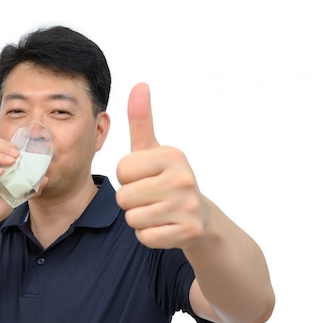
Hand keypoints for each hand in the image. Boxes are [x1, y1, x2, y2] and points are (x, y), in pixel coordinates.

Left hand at [116, 83, 206, 248]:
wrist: (201, 217)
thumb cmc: (167, 180)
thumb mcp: (154, 150)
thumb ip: (141, 121)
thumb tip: (139, 85)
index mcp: (173, 155)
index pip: (121, 170)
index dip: (127, 178)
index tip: (146, 177)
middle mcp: (184, 178)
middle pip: (123, 197)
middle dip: (131, 201)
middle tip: (151, 197)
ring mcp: (188, 207)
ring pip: (132, 219)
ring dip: (139, 219)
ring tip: (157, 211)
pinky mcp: (187, 232)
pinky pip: (144, 237)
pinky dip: (149, 236)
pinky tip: (164, 226)